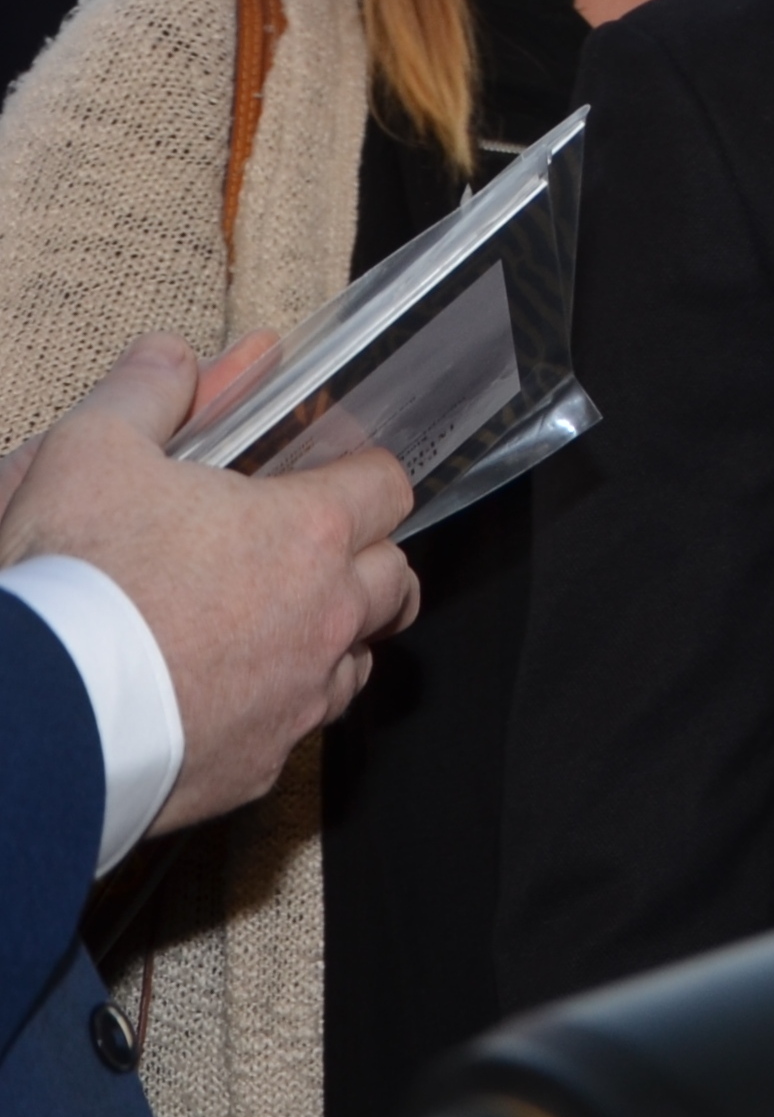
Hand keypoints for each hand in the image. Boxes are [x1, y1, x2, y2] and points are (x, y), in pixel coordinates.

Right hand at [0, 334, 418, 835]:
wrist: (30, 713)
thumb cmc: (70, 581)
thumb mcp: (91, 452)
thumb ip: (146, 393)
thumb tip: (171, 354)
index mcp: (307, 532)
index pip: (387, 487)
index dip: (361, 475)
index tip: (334, 477)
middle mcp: (325, 616)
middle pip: (395, 579)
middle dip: (369, 560)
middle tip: (321, 554)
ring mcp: (297, 696)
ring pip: (358, 660)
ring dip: (334, 639)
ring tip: (278, 625)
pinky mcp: (260, 762)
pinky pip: (298, 728)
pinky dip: (280, 707)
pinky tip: (234, 693)